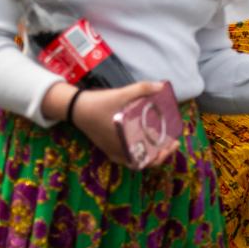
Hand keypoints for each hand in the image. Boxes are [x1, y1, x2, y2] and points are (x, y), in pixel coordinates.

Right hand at [56, 81, 178, 167]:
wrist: (75, 107)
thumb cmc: (99, 104)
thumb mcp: (121, 94)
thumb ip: (142, 89)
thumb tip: (162, 86)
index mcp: (125, 144)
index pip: (150, 159)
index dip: (164, 155)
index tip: (172, 144)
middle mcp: (119, 152)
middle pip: (145, 161)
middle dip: (160, 154)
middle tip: (170, 143)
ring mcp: (112, 152)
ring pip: (136, 159)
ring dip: (149, 154)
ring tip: (158, 142)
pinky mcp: (106, 148)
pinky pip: (125, 156)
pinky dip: (135, 154)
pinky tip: (141, 143)